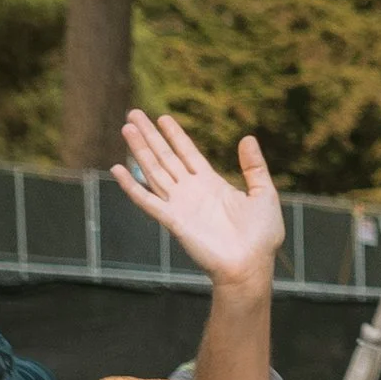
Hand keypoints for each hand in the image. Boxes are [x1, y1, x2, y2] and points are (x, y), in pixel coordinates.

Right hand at [112, 112, 283, 288]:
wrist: (251, 266)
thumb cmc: (261, 236)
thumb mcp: (263, 193)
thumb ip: (254, 167)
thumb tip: (247, 138)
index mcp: (212, 184)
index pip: (188, 153)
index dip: (175, 135)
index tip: (162, 117)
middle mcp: (192, 191)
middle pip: (166, 157)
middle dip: (150, 136)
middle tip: (133, 113)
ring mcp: (181, 205)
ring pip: (154, 171)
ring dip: (139, 150)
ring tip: (126, 128)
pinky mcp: (173, 221)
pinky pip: (148, 201)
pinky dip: (132, 186)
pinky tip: (117, 170)